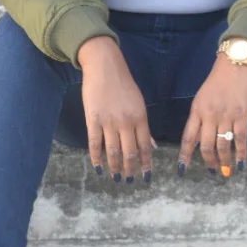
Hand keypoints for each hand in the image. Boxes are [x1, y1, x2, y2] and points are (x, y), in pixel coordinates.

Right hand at [78, 36, 153, 180]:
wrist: (104, 66)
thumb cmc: (123, 84)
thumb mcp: (139, 103)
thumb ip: (144, 126)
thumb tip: (153, 146)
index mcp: (140, 117)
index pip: (145, 146)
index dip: (145, 163)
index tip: (146, 176)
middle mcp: (126, 122)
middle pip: (129, 152)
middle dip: (130, 169)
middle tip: (129, 180)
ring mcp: (109, 122)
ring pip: (113, 151)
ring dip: (115, 166)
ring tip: (115, 177)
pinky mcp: (93, 120)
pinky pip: (95, 143)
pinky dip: (96, 158)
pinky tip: (98, 167)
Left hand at [179, 54, 246, 176]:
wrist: (237, 64)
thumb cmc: (218, 80)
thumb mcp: (202, 98)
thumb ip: (199, 118)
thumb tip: (198, 141)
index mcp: (197, 110)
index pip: (188, 137)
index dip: (184, 155)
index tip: (181, 169)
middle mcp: (210, 115)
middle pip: (206, 145)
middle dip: (208, 161)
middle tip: (212, 172)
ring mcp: (227, 116)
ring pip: (223, 144)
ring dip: (224, 160)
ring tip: (225, 171)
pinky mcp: (243, 116)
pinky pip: (241, 139)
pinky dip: (240, 153)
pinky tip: (240, 163)